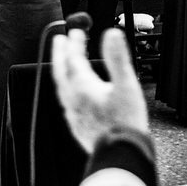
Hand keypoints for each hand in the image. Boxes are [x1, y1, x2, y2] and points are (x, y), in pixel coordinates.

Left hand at [51, 28, 147, 152]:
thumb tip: (112, 34)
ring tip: (64, 63)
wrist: (121, 154)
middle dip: (60, 53)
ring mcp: (73, 113)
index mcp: (82, 87)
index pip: (74, 58)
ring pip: (62, 87)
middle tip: (59, 39)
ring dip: (62, 71)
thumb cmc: (125, 123)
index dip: (75, 42)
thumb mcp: (126, 86)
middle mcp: (73, 99)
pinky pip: (66, 102)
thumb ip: (117, 58)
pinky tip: (73, 94)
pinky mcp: (77, 126)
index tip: (76, 30)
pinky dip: (67, 90)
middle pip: (61, 71)